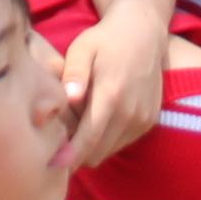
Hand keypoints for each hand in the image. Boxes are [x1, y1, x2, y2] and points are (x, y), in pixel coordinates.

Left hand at [61, 2, 168, 168]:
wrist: (144, 33)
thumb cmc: (105, 40)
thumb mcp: (82, 47)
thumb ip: (74, 73)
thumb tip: (69, 98)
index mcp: (111, 94)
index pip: (89, 139)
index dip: (69, 157)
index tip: (51, 166)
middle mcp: (131, 112)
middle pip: (97, 152)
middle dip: (76, 152)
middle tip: (59, 136)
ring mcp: (143, 118)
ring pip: (109, 150)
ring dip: (92, 145)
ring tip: (79, 121)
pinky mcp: (149, 121)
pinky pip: (121, 142)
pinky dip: (106, 138)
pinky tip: (98, 117)